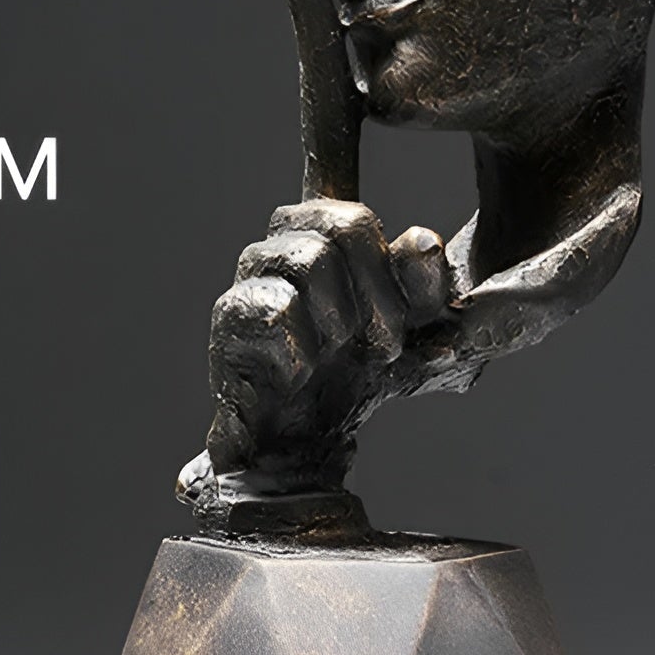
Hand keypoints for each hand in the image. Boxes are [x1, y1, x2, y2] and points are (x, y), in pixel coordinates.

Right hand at [199, 201, 451, 492]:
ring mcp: (251, 282)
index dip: (394, 259)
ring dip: (341, 319)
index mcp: (324, 236)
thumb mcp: (412, 334)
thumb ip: (425, 288)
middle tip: (384, 344)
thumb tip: (423, 242)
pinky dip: (303, 349)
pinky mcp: (228, 325)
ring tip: (333, 357)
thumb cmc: (354, 375)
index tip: (413, 315)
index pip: (353, 208)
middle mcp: (282, 247)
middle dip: (380, 290)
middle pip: (344, 223)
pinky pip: (272, 309)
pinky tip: (300, 375)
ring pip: (309, 258)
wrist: (305, 447)